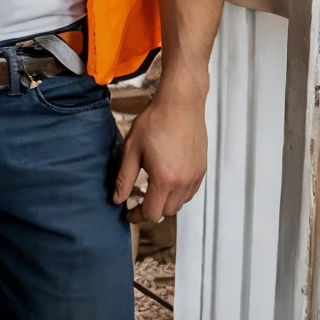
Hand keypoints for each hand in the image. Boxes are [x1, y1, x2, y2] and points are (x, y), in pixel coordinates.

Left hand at [113, 88, 207, 222]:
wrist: (180, 103)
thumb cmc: (156, 121)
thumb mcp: (132, 149)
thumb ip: (124, 178)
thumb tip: (118, 199)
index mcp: (164, 179)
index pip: (152, 212)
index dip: (138, 215)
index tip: (130, 212)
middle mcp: (183, 182)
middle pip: (167, 212)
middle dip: (152, 210)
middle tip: (140, 201)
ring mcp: (195, 176)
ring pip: (180, 203)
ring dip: (166, 203)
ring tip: (154, 191)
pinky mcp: (201, 169)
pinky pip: (190, 192)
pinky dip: (179, 194)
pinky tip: (169, 182)